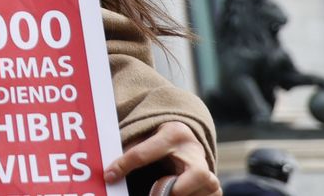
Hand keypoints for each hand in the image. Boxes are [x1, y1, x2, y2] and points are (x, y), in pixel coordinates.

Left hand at [104, 120, 219, 195]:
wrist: (186, 141)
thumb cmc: (158, 141)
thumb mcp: (145, 137)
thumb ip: (129, 151)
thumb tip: (108, 171)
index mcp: (173, 134)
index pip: (143, 154)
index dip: (123, 166)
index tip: (109, 176)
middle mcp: (195, 153)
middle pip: (192, 177)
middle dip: (173, 190)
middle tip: (155, 194)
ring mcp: (209, 171)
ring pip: (202, 191)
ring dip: (182, 195)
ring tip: (164, 192)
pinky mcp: (215, 188)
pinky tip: (173, 194)